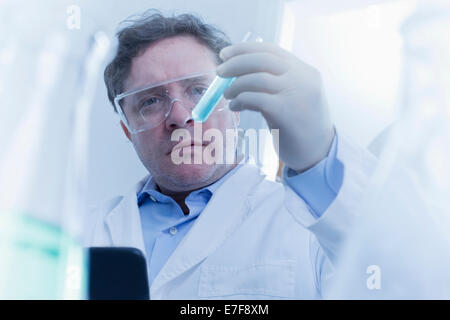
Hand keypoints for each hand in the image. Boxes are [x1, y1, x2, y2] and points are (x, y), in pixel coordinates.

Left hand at [217, 42, 334, 171]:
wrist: (318, 154)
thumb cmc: (300, 126)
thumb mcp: (292, 97)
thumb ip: (274, 83)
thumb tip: (237, 73)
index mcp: (304, 71)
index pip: (271, 50)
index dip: (244, 49)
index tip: (225, 54)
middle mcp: (303, 78)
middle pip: (262, 60)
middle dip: (235, 63)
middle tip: (219, 72)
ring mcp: (296, 94)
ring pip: (256, 79)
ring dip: (235, 85)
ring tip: (227, 95)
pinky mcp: (287, 112)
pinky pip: (255, 98)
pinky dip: (240, 100)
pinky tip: (235, 106)